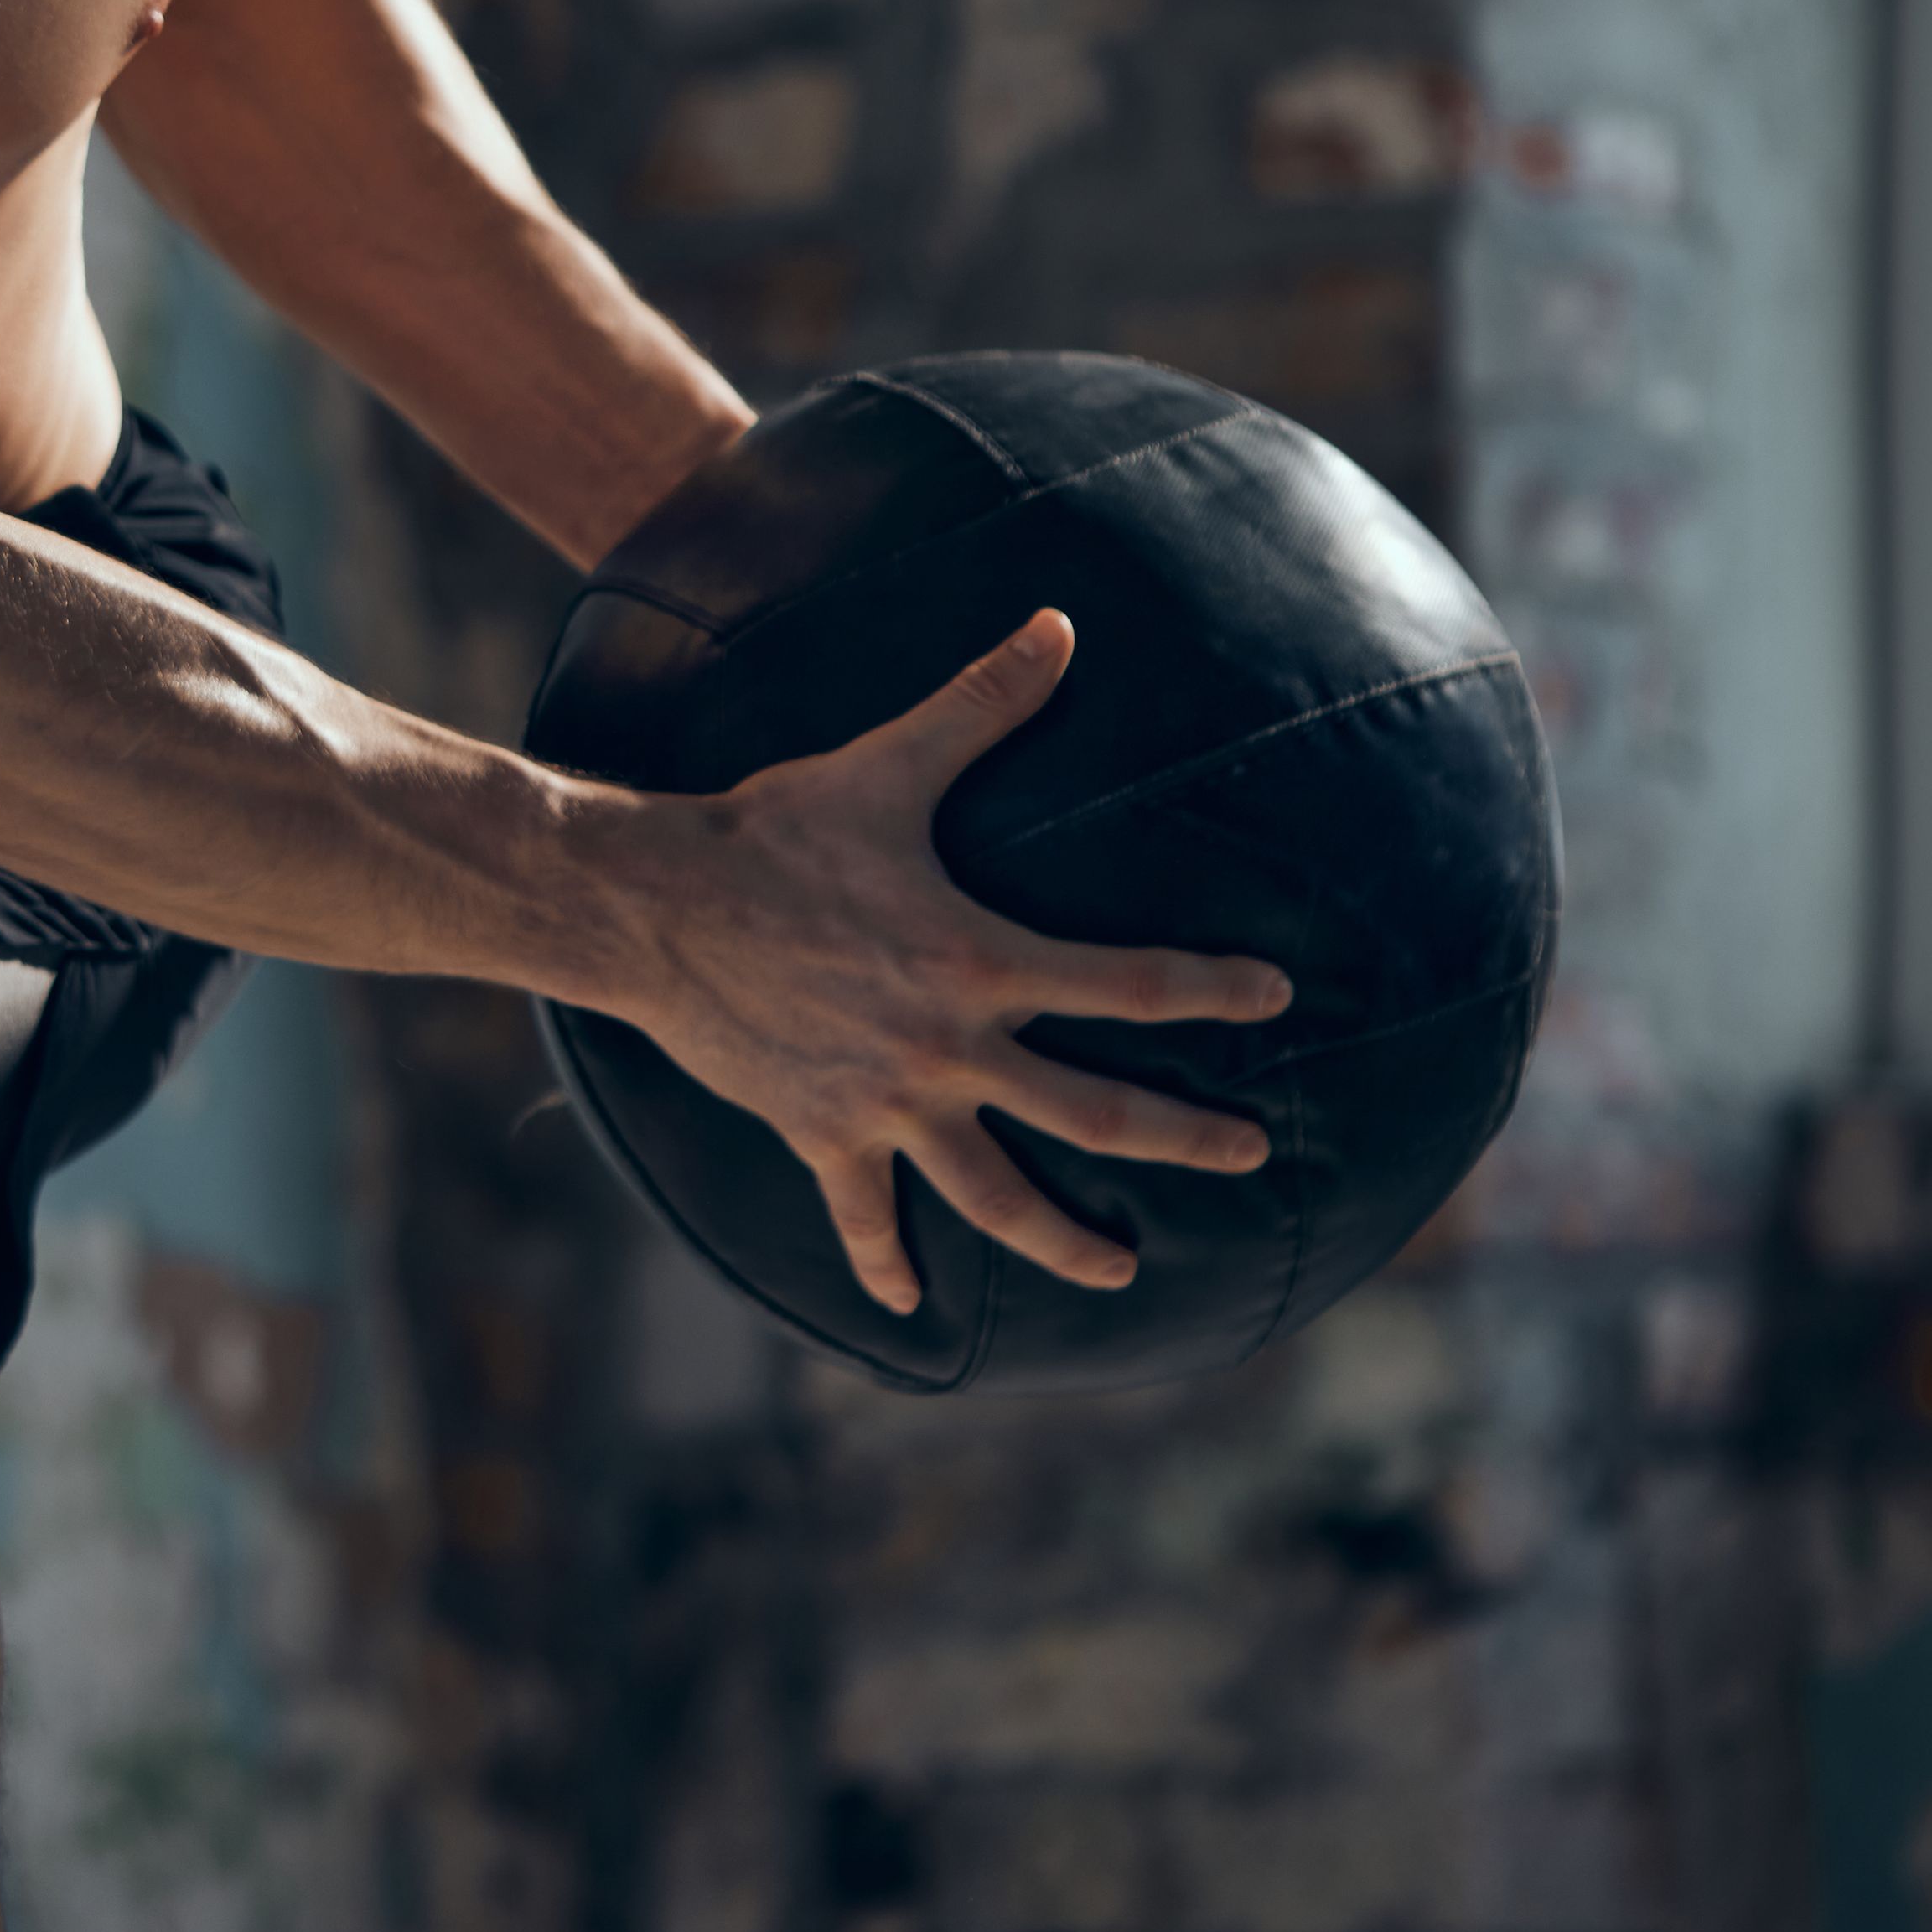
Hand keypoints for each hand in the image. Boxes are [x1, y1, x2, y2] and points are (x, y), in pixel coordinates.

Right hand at [584, 609, 1288, 1311]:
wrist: (655, 907)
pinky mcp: (824, 1133)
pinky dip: (888, 1264)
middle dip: (1184, 1140)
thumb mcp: (887, 767)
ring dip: (1064, 1242)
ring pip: (998, 1193)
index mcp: (982, 963)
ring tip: (1121, 1271)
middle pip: (1096, 1113)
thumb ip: (981, 704)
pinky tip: (913, 1306)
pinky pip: (863, 1215)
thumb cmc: (774, 831)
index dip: (1211, 988)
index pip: (1129, 984)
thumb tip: (1057, 624)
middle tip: (1251, 1156)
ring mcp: (889, 1103)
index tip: (1275, 996)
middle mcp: (951, 1049)